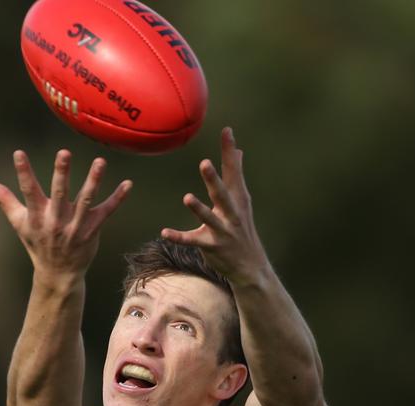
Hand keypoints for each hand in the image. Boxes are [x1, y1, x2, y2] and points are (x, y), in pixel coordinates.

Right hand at [0, 150, 131, 283]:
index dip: (23, 173)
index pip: (28, 191)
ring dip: (93, 181)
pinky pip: (107, 212)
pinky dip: (118, 199)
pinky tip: (128, 184)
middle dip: (61, 174)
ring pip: (86, 200)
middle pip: (59, 194)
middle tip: (64, 153)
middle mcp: (57, 221)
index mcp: (37, 217)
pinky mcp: (92, 230)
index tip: (19, 153)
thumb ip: (5, 201)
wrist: (59, 274)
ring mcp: (76, 226)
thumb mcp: (20, 224)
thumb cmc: (38, 245)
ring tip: (100, 162)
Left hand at [161, 128, 270, 287]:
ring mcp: (222, 231)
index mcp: (238, 199)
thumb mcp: (242, 201)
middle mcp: (232, 213)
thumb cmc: (242, 229)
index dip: (229, 152)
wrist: (250, 265)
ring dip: (198, 209)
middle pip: (222, 194)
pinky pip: (192, 241)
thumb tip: (238, 151)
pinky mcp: (212, 246)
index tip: (227, 131)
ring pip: (209, 218)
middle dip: (214, 180)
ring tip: (187, 197)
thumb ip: (237, 175)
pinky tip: (164, 233)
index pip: (234, 172)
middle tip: (204, 163)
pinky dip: (178, 237)